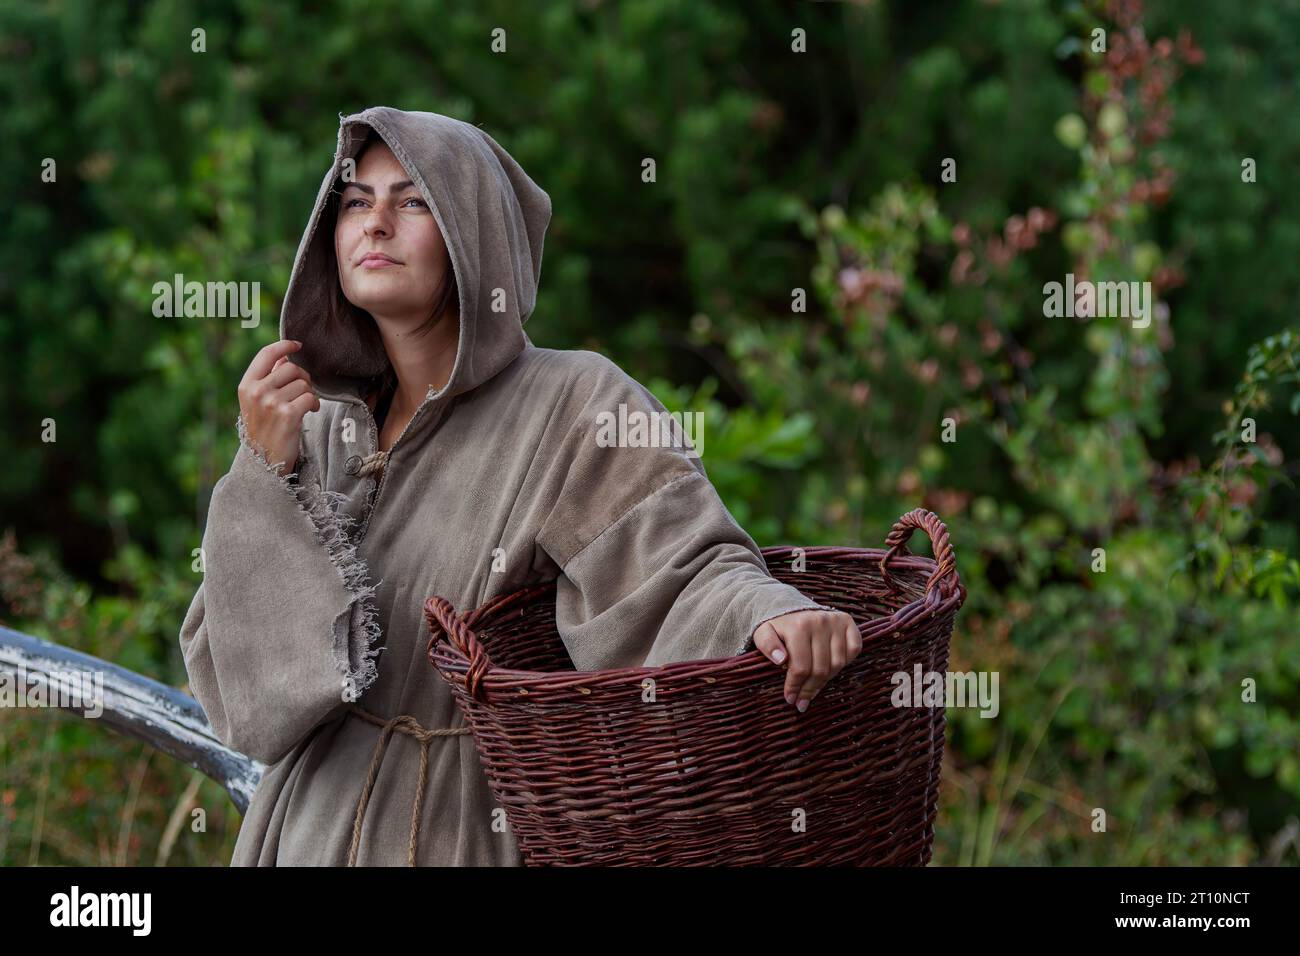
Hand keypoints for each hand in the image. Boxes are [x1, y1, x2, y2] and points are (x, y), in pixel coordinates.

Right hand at [237, 340, 318, 474]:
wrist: (263, 461)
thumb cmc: (264, 428)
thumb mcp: (257, 401)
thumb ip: (269, 378)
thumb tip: (285, 357)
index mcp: (247, 385)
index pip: (266, 353)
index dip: (284, 345)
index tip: (297, 345)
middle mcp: (257, 391)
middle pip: (291, 368)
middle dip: (303, 378)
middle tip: (303, 391)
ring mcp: (271, 403)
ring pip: (304, 383)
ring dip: (309, 393)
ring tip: (304, 406)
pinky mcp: (288, 414)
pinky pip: (311, 397)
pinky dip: (314, 404)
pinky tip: (310, 412)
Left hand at [752, 609, 862, 711]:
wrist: (791, 607)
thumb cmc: (778, 627)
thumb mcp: (764, 633)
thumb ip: (767, 645)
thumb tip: (780, 660)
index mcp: (798, 626)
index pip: (800, 667)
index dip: (795, 687)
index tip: (790, 699)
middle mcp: (820, 621)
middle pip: (820, 669)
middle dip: (809, 689)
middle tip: (801, 701)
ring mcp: (835, 621)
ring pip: (837, 663)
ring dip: (826, 679)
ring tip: (813, 686)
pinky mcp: (847, 621)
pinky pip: (854, 649)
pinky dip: (846, 662)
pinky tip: (831, 668)